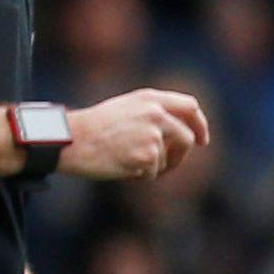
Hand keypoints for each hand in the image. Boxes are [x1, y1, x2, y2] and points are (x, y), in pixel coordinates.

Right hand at [64, 88, 208, 180]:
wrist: (71, 140)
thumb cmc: (91, 128)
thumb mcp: (123, 109)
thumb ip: (151, 114)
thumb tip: (175, 135)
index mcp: (150, 99)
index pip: (189, 107)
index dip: (199, 124)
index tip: (202, 140)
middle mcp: (156, 113)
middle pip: (186, 138)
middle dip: (180, 156)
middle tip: (168, 166)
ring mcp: (153, 134)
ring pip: (167, 159)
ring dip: (152, 167)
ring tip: (125, 162)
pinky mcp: (148, 155)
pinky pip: (153, 172)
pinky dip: (139, 175)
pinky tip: (119, 167)